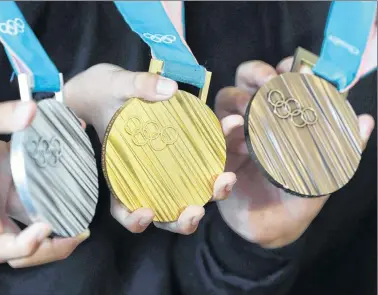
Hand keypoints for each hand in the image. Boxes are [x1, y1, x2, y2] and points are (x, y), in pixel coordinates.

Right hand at [0, 99, 89, 267]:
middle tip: (81, 232)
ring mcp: (3, 196)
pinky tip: (75, 183)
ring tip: (85, 215)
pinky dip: (56, 196)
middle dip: (52, 246)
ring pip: (32, 224)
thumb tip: (31, 111)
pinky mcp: (12, 182)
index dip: (23, 247)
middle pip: (21, 247)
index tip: (46, 226)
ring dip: (59, 224)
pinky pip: (37, 198)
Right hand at [65, 64, 235, 234]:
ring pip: (188, 192)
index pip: (123, 208)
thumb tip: (170, 89)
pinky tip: (229, 126)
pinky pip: (201, 158)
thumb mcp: (113, 85)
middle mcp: (144, 177)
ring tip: (226, 178)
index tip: (147, 212)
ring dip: (209, 193)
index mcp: (120, 173)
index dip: (134, 220)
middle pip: (164, 211)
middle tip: (196, 209)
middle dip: (183, 219)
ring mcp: (165, 166)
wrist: (109, 87)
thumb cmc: (102, 93)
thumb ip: (138, 86)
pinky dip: (218, 148)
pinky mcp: (181, 151)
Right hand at [215, 58, 374, 247]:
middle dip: (255, 74)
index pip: (280, 82)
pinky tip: (231, 138)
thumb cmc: (297, 199)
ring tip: (243, 116)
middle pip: (246, 82)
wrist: (269, 230)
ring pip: (225, 102)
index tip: (295, 67)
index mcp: (280, 120)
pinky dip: (221, 128)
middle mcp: (255, 120)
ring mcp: (234, 135)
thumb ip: (344, 149)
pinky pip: (212, 137)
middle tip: (268, 82)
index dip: (286, 68)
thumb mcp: (324, 174)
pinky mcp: (218, 154)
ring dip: (234, 101)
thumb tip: (365, 120)